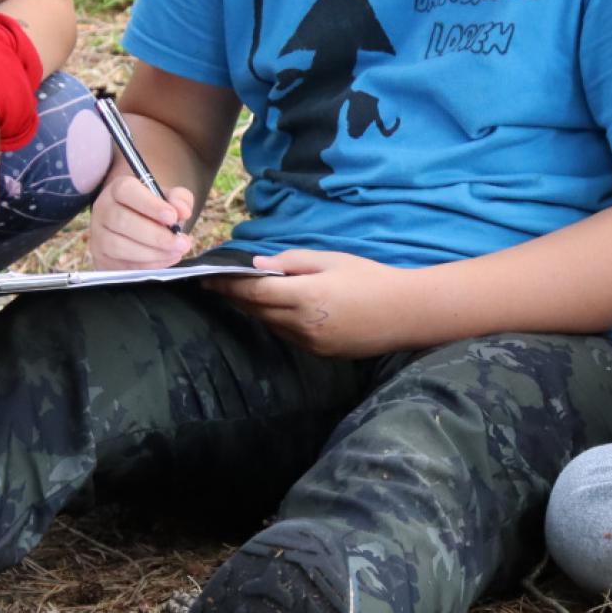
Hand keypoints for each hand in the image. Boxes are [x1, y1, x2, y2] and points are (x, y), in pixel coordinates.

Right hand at [89, 179, 193, 269]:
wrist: (135, 223)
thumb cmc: (152, 208)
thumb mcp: (169, 197)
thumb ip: (179, 198)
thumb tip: (182, 211)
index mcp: (118, 189)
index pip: (126, 191)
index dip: (150, 205)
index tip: (172, 217)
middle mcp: (103, 209)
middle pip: (122, 221)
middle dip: (156, 235)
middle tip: (182, 242)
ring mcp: (98, 235)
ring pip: (119, 246)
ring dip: (153, 253)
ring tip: (177, 251)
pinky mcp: (102, 258)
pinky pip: (122, 264)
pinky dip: (149, 264)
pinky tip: (167, 258)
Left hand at [212, 250, 409, 356]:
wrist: (404, 313)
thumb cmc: (370, 278)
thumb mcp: (332, 260)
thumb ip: (292, 262)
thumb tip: (258, 265)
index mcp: (305, 297)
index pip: (254, 293)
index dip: (227, 285)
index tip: (207, 277)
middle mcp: (302, 325)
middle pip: (256, 311)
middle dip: (235, 298)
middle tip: (218, 284)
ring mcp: (310, 343)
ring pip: (270, 325)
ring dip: (254, 310)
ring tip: (243, 294)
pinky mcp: (318, 353)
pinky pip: (287, 335)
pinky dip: (275, 320)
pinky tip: (276, 309)